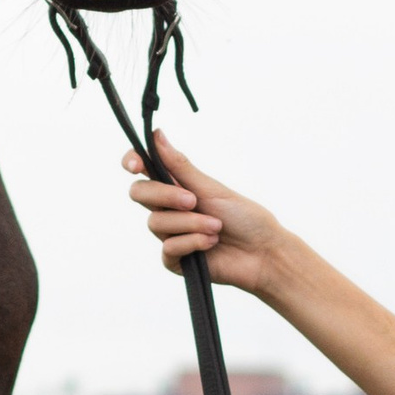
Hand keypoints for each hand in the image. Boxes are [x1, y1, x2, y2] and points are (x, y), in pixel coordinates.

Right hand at [124, 133, 286, 294]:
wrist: (262, 253)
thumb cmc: (244, 218)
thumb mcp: (210, 187)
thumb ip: (179, 166)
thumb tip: (157, 135)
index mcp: (177, 186)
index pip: (143, 171)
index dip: (132, 162)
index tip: (136, 165)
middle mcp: (169, 209)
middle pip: (140, 193)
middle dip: (165, 195)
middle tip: (193, 200)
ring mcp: (170, 234)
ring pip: (156, 222)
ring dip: (191, 223)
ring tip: (216, 227)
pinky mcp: (175, 260)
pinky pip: (168, 247)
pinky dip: (193, 242)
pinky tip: (212, 243)